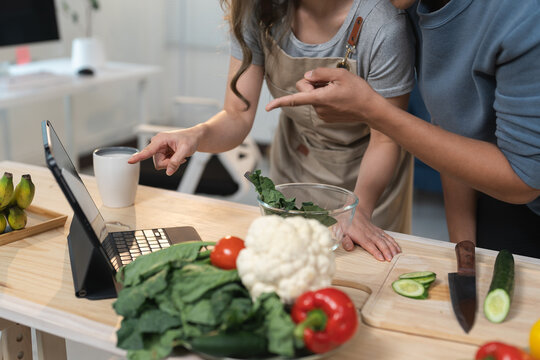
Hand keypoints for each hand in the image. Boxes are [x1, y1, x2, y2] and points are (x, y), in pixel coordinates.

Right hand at [128, 129, 198, 175]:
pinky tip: (177, 156)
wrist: (194, 138)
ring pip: (160, 164)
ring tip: (179, 156)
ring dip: (170, 163)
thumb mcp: (185, 150)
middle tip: (180, 158)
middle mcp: (157, 144)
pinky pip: (163, 164)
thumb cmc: (190, 140)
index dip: (139, 156)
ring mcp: (158, 149)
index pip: (148, 150)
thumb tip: (168, 172)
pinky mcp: (161, 153)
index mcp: (160, 139)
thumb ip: (176, 161)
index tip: (130, 161)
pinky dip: (171, 163)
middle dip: (169, 164)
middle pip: (157, 162)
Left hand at [265, 68, 380, 123]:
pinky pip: (318, 102)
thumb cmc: (358, 91)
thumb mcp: (341, 75)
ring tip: (337, 90)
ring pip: (312, 96)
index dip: (279, 102)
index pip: (295, 99)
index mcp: (319, 98)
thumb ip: (321, 73)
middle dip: (311, 83)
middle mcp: (318, 108)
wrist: (371, 110)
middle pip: (304, 90)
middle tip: (329, 81)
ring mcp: (322, 114)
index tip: (267, 107)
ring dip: (320, 90)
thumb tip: (307, 75)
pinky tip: (338, 97)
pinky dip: (324, 97)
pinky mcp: (326, 117)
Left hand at [342, 210, 401, 260]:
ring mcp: (376, 232)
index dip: (375, 251)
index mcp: (360, 235)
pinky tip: (398, 250)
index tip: (381, 258)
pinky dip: (394, 243)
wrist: (355, 211)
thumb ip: (345, 240)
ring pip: (386, 240)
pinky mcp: (380, 231)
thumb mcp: (340, 231)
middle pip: (380, 243)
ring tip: (397, 256)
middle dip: (386, 251)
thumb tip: (349, 248)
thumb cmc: (346, 224)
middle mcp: (369, 234)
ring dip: (392, 248)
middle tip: (391, 260)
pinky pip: (388, 237)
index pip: (368, 244)